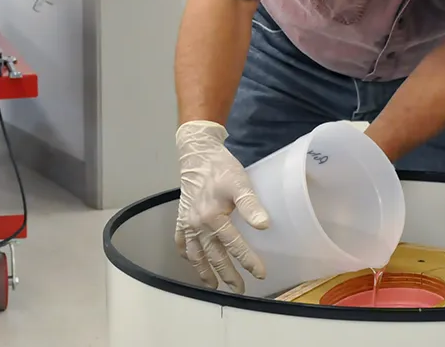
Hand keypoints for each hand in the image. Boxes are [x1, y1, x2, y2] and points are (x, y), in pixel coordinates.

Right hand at [174, 120, 269, 292]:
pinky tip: (191, 261)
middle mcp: (197, 224)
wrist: (197, 154)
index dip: (248, 260)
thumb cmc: (221, 168)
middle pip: (214, 255)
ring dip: (204, 271)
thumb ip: (251, 205)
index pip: (233, 245)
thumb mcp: (240, 183)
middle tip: (239, 289)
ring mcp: (187, 222)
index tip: (260, 274)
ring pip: (195, 253)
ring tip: (213, 285)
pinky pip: (181, 241)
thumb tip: (263, 226)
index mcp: (213, 216)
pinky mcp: (181, 218)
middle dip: (227, 274)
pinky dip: (186, 254)